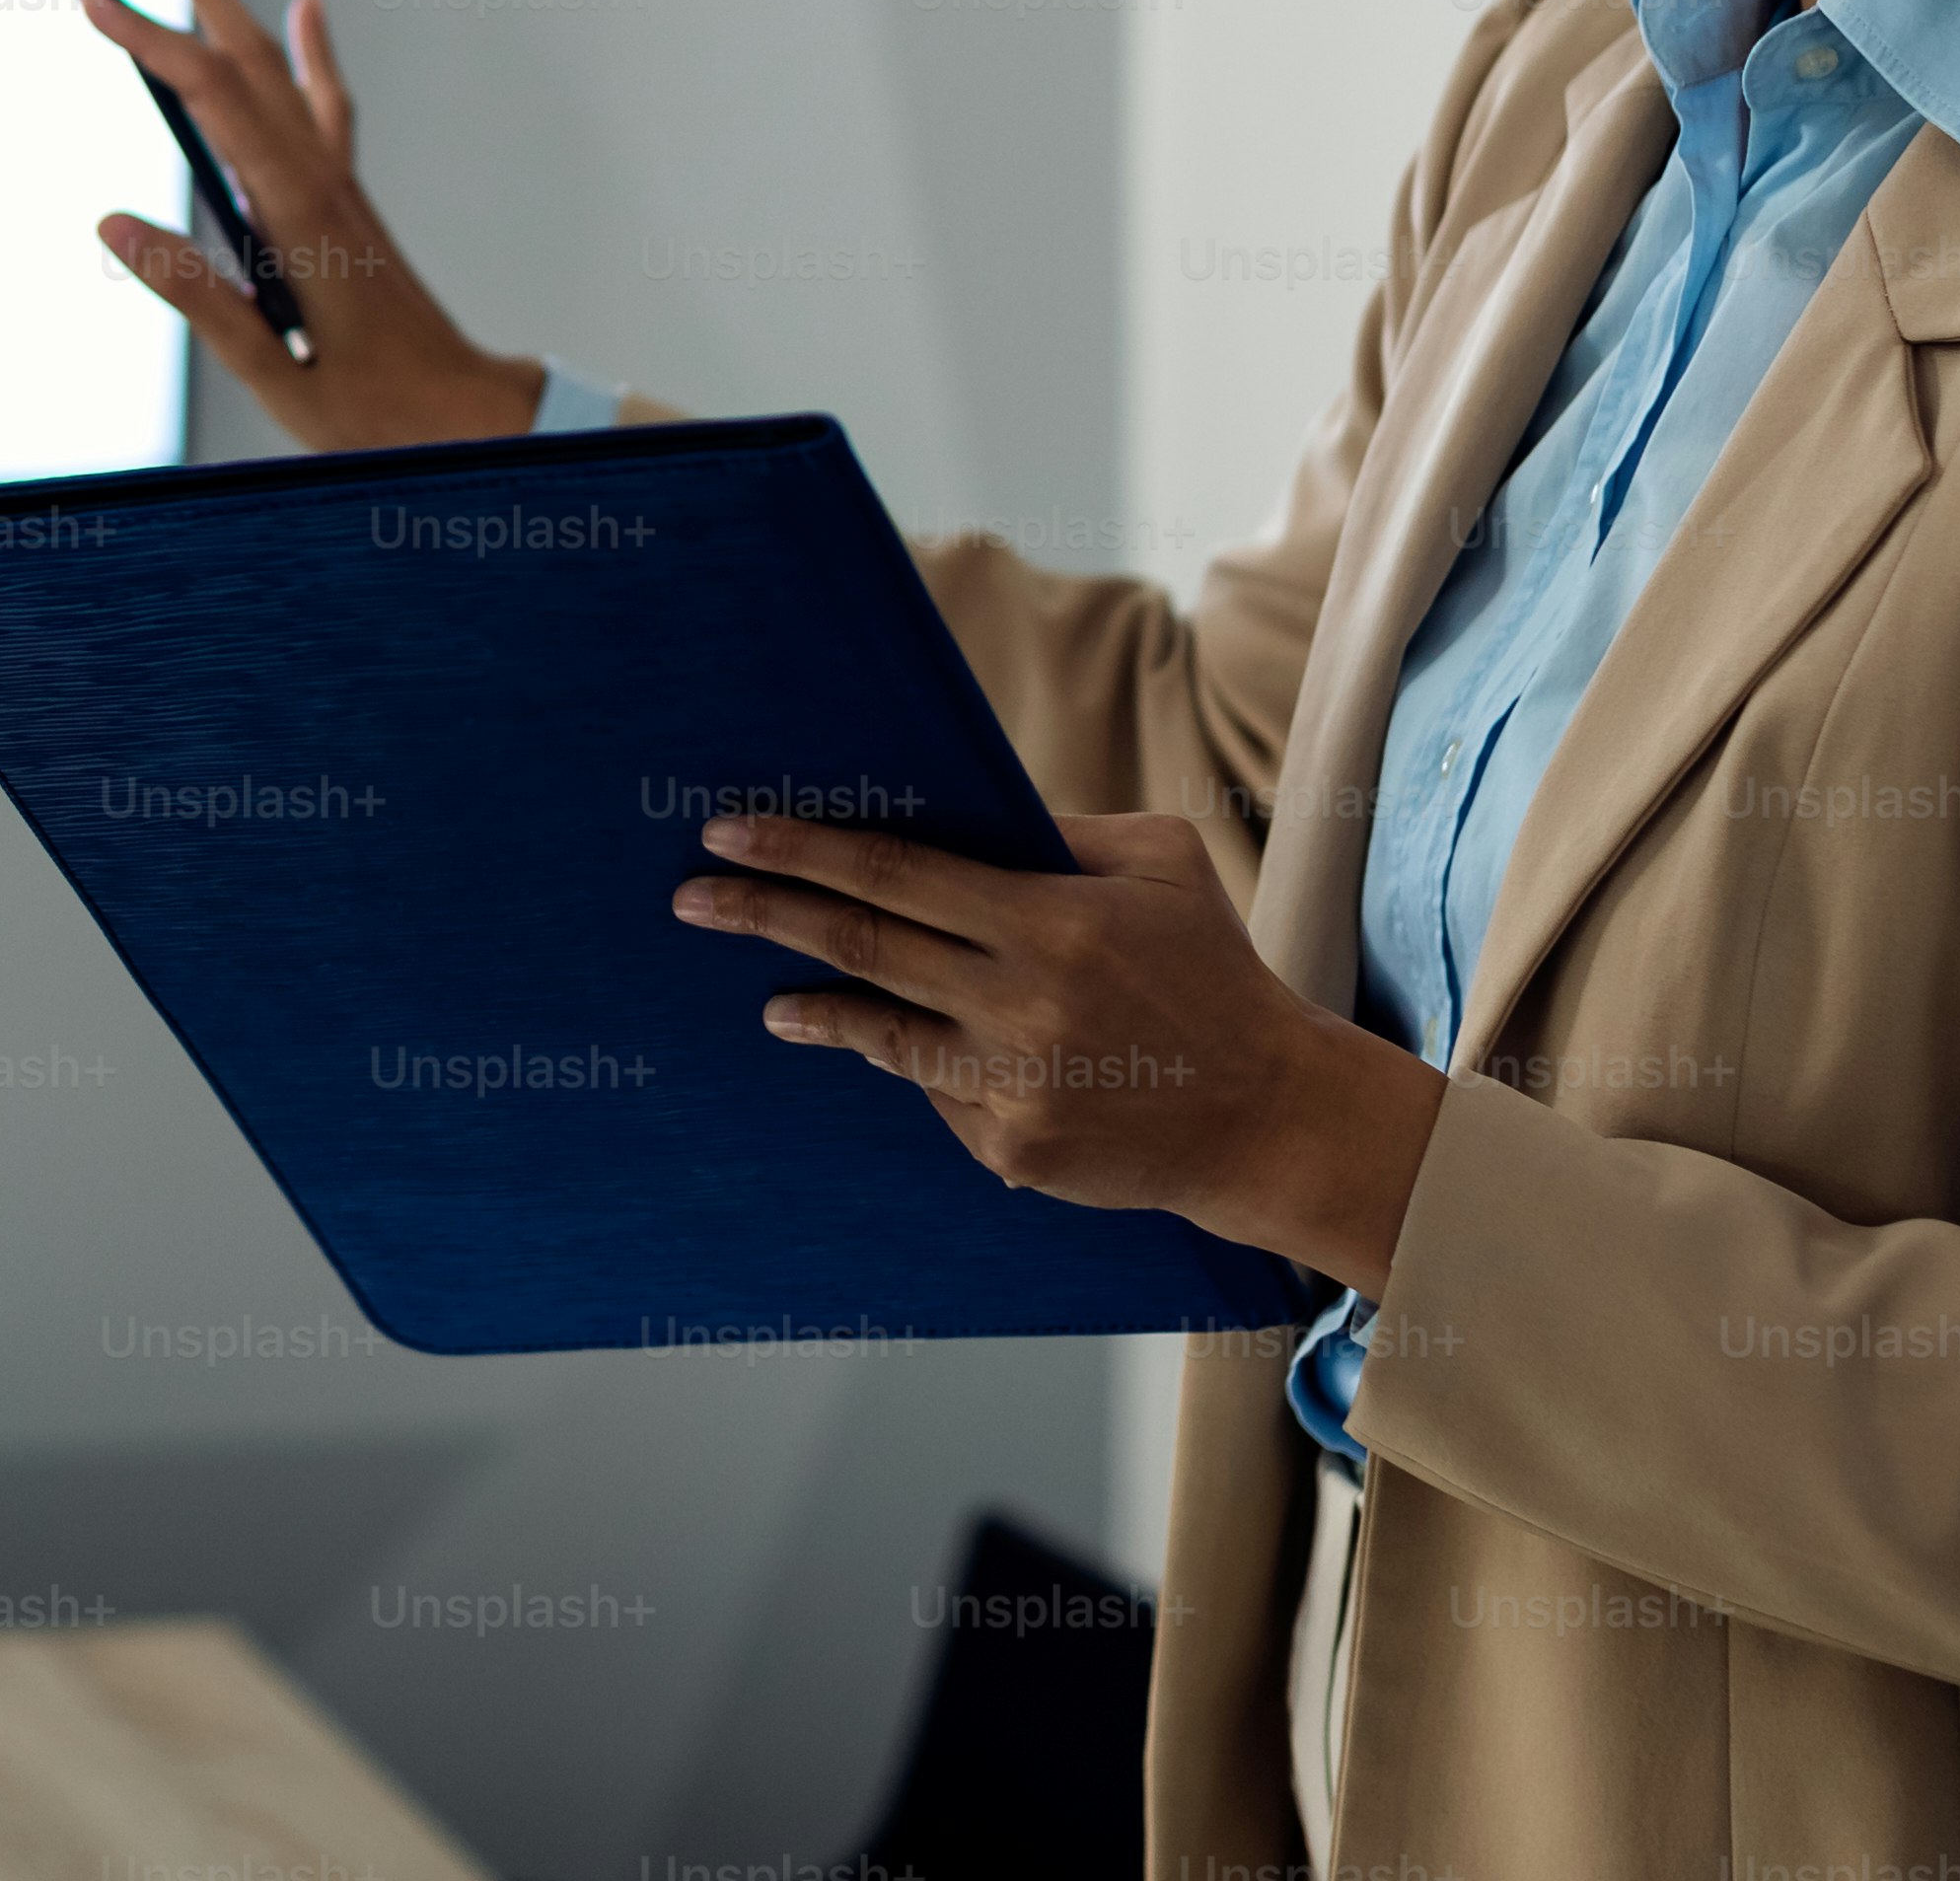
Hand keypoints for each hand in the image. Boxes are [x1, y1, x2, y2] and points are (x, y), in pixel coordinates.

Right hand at [65, 0, 549, 452]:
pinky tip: (306, 10)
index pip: (208, 95)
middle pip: (238, 61)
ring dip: (223, 5)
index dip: (145, 37)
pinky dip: (307, 52)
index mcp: (295, 212)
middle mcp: (318, 179)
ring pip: (275, 71)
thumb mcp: (268, 370)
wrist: (464, 413)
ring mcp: (336, 184)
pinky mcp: (346, 199)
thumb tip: (113, 225)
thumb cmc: (371, 408)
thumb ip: (195, 295)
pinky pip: (323, 104)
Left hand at [669, 806, 1445, 1296]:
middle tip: (692, 894)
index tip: (728, 830)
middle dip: (765, 913)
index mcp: (1050, 919)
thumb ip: (1058, 832)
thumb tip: (955, 808)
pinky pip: (933, 1093)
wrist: (1266, 1114)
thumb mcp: (1158, 863)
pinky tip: (877, 1047)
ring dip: (810, 1006)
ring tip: (765, 991)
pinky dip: (904, 1063)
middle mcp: (1020, 1004)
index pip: (895, 872)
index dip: (802, 850)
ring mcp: (1010, 1086)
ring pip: (878, 1033)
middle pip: (861, 947)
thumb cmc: (1211, 969)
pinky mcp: (1009, 1150)